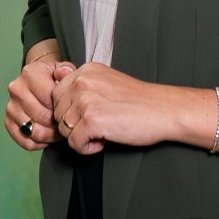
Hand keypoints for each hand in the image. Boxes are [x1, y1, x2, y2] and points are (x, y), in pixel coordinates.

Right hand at [5, 60, 76, 151]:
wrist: (35, 77)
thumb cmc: (51, 75)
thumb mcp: (62, 68)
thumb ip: (66, 71)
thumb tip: (63, 74)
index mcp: (30, 74)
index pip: (49, 99)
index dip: (62, 108)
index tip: (70, 110)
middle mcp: (16, 90)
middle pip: (42, 117)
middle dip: (57, 123)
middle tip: (66, 123)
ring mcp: (11, 107)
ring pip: (34, 132)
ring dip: (50, 135)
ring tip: (59, 129)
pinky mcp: (8, 122)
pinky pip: (26, 142)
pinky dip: (40, 143)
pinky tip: (48, 136)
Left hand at [51, 63, 167, 155]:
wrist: (163, 110)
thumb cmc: (137, 100)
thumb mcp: (106, 82)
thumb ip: (82, 84)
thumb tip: (55, 81)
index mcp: (86, 70)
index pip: (56, 95)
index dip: (70, 111)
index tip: (91, 114)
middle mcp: (83, 81)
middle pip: (57, 113)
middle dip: (73, 125)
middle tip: (98, 125)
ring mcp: (86, 100)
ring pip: (64, 130)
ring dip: (81, 137)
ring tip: (103, 131)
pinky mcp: (92, 120)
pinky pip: (74, 143)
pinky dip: (87, 148)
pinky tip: (105, 140)